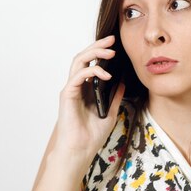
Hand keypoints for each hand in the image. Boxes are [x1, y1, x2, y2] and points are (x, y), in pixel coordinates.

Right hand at [54, 35, 125, 160]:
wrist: (80, 151)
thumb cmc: (91, 136)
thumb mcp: (111, 113)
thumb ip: (115, 97)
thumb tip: (123, 81)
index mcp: (86, 90)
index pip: (92, 63)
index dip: (101, 52)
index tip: (116, 45)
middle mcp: (77, 86)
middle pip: (84, 57)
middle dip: (98, 46)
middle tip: (112, 39)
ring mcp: (71, 89)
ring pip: (78, 61)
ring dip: (94, 53)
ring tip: (110, 51)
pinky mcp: (67, 95)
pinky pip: (78, 75)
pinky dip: (92, 71)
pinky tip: (106, 74)